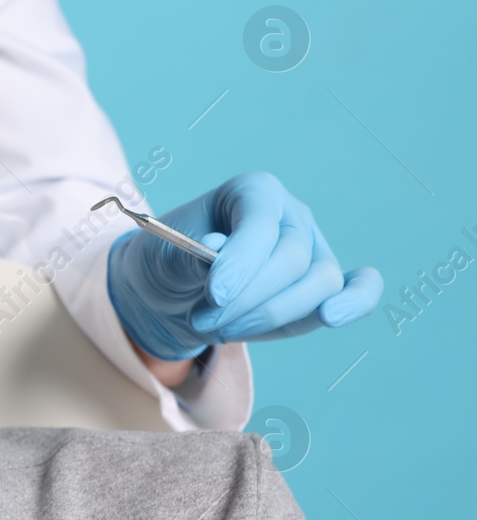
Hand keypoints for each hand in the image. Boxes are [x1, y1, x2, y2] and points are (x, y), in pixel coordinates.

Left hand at [107, 172, 382, 360]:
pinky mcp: (324, 285)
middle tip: (201, 319)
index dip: (242, 261)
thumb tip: (216, 246)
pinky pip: (356, 291)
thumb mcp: (162, 258)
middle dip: (247, 299)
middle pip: (291, 259)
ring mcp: (313, 249)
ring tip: (219, 327)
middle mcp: (291, 215)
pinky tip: (332, 315)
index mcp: (253, 192)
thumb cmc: (168, 265)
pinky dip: (355, 302)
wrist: (172, 293)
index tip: (215, 295)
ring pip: (318, 285)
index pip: (261, 222)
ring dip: (270, 315)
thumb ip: (188, 255)